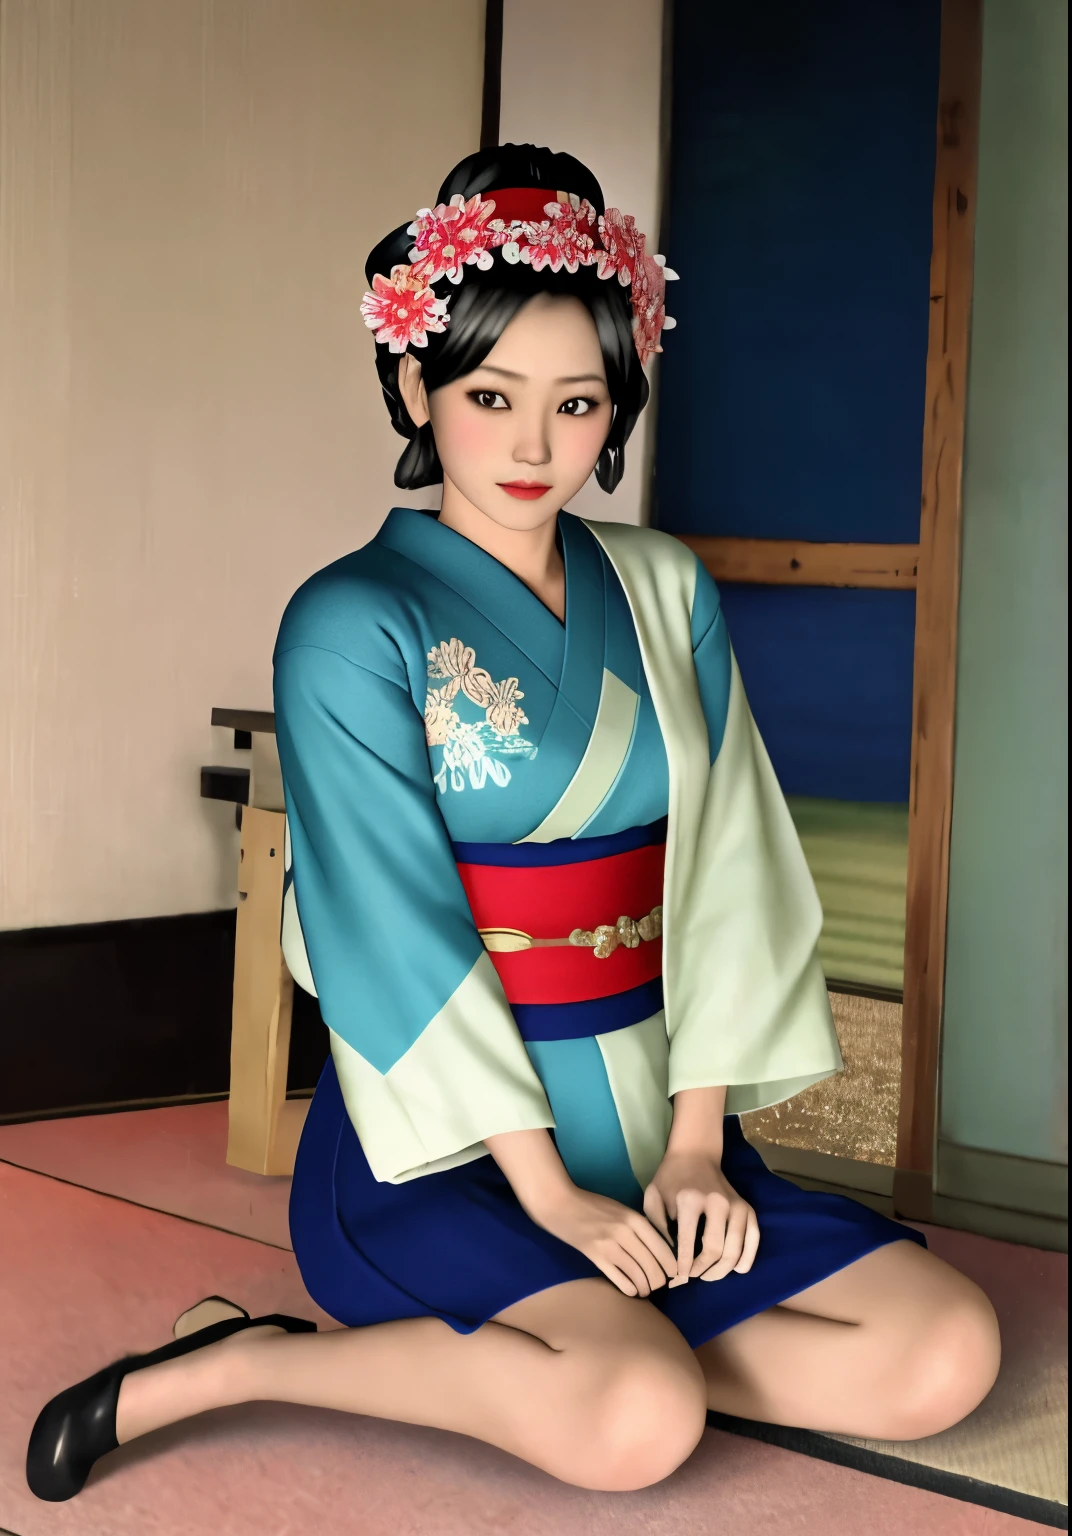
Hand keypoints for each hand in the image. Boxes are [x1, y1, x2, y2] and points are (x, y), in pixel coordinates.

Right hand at [530, 1185, 677, 1297]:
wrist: (561, 1203)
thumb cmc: (593, 1205)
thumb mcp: (621, 1210)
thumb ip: (639, 1227)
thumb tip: (660, 1251)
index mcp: (634, 1219)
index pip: (662, 1247)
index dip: (671, 1265)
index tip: (676, 1274)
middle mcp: (624, 1233)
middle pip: (652, 1264)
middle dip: (660, 1279)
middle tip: (660, 1284)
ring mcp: (609, 1246)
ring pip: (637, 1275)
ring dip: (646, 1287)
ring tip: (647, 1290)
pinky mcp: (595, 1257)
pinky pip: (619, 1280)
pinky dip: (630, 1289)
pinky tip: (632, 1290)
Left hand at [644, 1151, 759, 1285]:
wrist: (695, 1154)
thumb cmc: (670, 1178)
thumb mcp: (653, 1198)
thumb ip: (657, 1228)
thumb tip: (669, 1258)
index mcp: (690, 1200)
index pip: (688, 1244)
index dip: (682, 1267)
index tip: (676, 1278)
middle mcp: (718, 1203)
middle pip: (714, 1251)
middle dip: (701, 1271)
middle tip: (690, 1277)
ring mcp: (736, 1206)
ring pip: (735, 1251)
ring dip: (721, 1271)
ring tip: (706, 1275)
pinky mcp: (748, 1209)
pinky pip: (753, 1242)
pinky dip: (745, 1260)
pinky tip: (734, 1269)